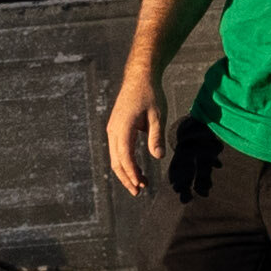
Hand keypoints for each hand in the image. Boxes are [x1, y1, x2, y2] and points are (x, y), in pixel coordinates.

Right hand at [106, 70, 168, 195]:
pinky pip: (117, 150)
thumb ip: (156, 136)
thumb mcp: (157, 115)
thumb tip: (158, 157)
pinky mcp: (116, 129)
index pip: (124, 155)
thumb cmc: (150, 95)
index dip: (131, 172)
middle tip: (139, 192)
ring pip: (115, 157)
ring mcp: (113, 129)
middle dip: (126, 178)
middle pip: (116, 160)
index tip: (140, 184)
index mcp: (123, 126)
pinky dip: (125, 163)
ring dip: (126, 172)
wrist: (139, 78)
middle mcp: (114, 130)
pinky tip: (136, 170)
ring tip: (140, 184)